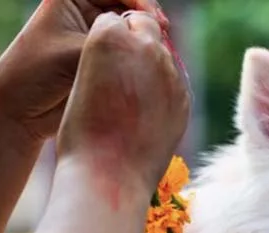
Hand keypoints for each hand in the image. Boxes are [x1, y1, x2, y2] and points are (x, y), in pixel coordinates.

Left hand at [0, 0, 166, 141]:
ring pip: (132, 30)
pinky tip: (153, 64)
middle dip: (147, 18)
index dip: (140, 0)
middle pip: (129, 6)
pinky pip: (131, 51)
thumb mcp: (77, 51)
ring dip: (147, 38)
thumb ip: (113, 44)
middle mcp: (86, 12)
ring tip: (159, 50)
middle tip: (163, 33)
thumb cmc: (38, 73)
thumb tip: (151, 42)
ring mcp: (96, 36)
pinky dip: (143, 56)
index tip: (155, 18)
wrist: (23, 111)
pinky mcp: (105, 60)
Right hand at [56, 11, 189, 204]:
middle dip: (136, 42)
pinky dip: (163, 92)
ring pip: (163, 56)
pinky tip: (147, 113)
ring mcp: (170, 75)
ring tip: (131, 98)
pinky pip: (174, 83)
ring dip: (151, 67)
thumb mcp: (84, 82)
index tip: (104, 61)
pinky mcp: (185, 99)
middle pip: (145, 27)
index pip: (114, 20)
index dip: (108, 39)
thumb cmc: (83, 133)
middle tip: (122, 71)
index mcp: (110, 38)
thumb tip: (132, 53)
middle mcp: (146, 49)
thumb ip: (110, 59)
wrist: (109, 176)